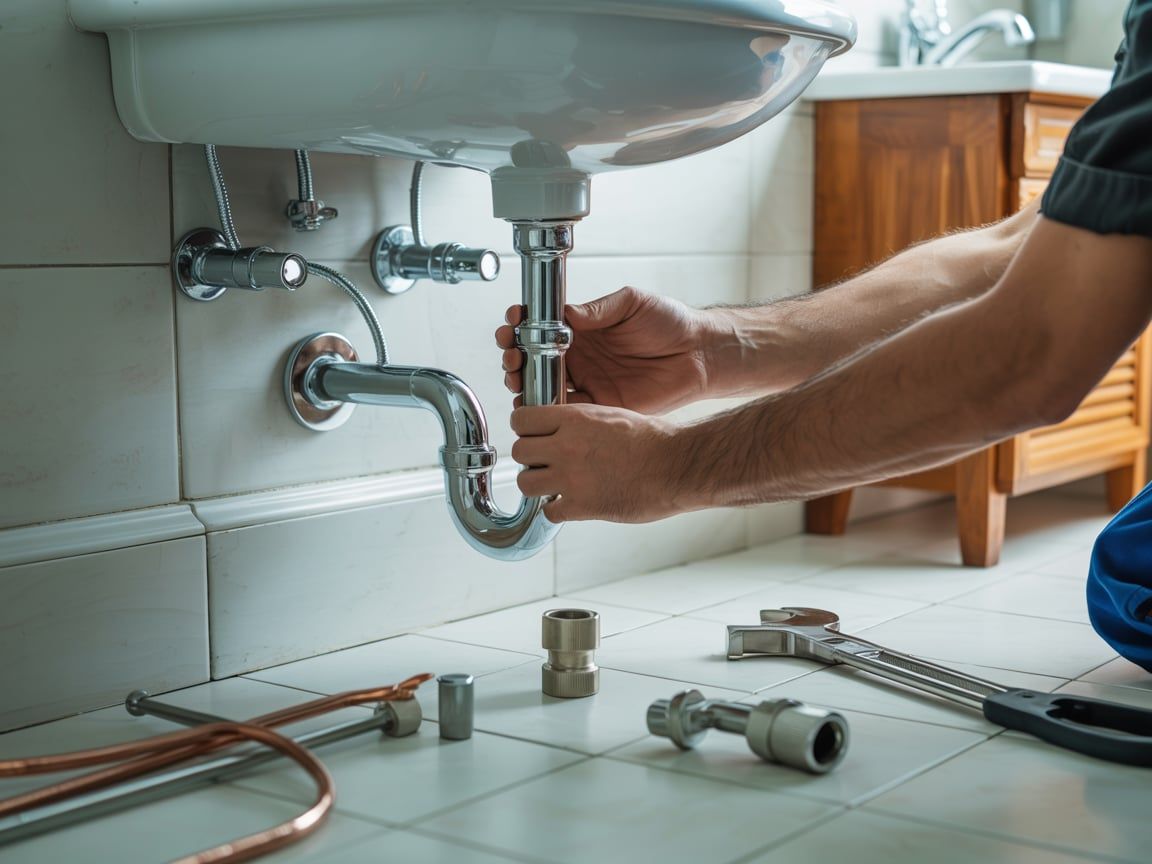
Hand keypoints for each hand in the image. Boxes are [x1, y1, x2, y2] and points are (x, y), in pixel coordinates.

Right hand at [495, 286, 713, 413]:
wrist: (700, 353)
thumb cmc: (670, 322)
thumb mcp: (631, 303)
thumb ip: (598, 310)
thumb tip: (566, 313)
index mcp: (583, 329)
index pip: (541, 327)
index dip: (521, 326)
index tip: (512, 324)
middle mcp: (581, 356)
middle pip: (534, 360)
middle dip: (514, 357)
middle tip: (511, 356)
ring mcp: (589, 382)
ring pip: (545, 386)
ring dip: (525, 383)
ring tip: (516, 378)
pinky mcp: (601, 406)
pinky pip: (569, 411)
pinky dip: (549, 410)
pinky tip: (536, 404)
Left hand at [510, 404, 691, 522]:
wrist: (676, 465)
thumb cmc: (652, 439)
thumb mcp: (609, 415)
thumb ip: (578, 422)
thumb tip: (559, 429)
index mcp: (573, 418)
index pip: (521, 419)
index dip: (525, 429)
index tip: (536, 436)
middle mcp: (566, 446)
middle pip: (518, 452)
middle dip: (530, 459)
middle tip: (547, 463)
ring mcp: (572, 477)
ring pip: (525, 483)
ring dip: (537, 485)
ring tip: (555, 485)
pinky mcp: (582, 506)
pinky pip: (549, 512)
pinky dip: (557, 511)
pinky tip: (572, 505)